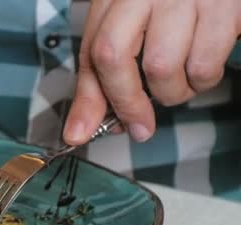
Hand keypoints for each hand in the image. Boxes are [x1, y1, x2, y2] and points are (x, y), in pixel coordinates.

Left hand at [64, 0, 240, 144]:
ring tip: (180, 78)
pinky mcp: (223, 6)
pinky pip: (205, 65)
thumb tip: (84, 127)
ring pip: (162, 69)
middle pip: (114, 58)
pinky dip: (203, 79)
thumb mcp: (126, 24)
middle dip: (127, 104)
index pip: (91, 51)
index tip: (79, 134)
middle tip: (140, 126)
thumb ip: (104, 73)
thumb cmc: (167, 0)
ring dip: (173, 92)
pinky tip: (202, 63)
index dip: (87, 99)